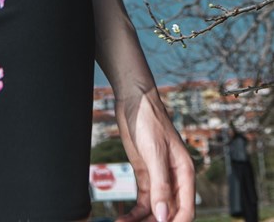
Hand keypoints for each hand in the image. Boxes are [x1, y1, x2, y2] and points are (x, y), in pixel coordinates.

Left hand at [113, 86, 195, 221]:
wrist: (134, 101)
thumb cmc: (149, 120)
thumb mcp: (155, 153)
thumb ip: (161, 186)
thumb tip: (164, 216)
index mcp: (185, 173)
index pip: (186, 210)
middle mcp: (174, 179)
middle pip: (170, 213)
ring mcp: (159, 179)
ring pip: (155, 210)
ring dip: (142, 221)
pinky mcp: (145, 175)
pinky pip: (143, 201)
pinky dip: (134, 212)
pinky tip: (124, 218)